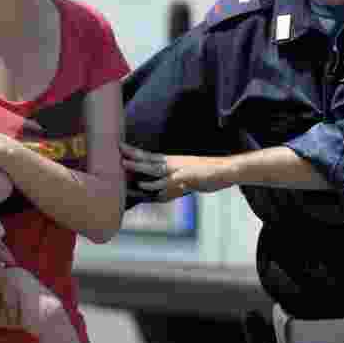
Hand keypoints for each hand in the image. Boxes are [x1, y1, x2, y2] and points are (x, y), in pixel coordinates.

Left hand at [120, 141, 234, 201]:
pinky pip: (166, 182)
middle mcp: (173, 164)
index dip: (135, 152)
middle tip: (118, 150)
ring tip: (124, 163)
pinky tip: (142, 185)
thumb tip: (160, 195)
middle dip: (133, 155)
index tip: (121, 147)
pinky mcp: (185, 179)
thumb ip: (171, 187)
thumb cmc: (207, 174)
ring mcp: (178, 171)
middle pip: (149, 158)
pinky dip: (153, 185)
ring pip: (154, 168)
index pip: (149, 155)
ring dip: (139, 166)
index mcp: (172, 161)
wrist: (225, 171)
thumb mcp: (186, 178)